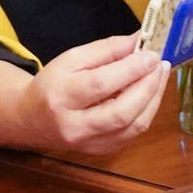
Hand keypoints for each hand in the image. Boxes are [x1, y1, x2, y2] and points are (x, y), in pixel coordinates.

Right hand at [13, 35, 169, 154]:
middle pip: (120, 112)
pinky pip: (134, 134)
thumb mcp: (71, 59)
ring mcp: (90, 144)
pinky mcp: (102, 151)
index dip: (130, 69)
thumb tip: (138, 41)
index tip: (150, 53)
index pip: (100, 84)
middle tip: (159, 64)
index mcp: (61, 97)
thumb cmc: (52, 84)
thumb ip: (106, 49)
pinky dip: (147, 111)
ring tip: (159, 75)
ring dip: (153, 99)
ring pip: (133, 127)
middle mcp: (74, 126)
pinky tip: (150, 93)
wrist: (32, 119)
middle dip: (147, 86)